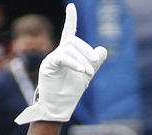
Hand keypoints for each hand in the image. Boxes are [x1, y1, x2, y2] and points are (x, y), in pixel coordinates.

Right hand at [15, 4, 107, 124]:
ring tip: (89, 73)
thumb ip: (94, 62)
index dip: (70, 19)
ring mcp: (51, 59)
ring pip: (69, 49)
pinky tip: (82, 71)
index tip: (71, 6)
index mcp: (66, 54)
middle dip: (86, 50)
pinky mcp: (48, 66)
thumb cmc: (70, 93)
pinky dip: (74, 63)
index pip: (68, 32)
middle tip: (94, 63)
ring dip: (82, 61)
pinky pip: (62, 58)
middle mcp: (58, 53)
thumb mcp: (86, 75)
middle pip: (73, 41)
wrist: (60, 108)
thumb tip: (103, 49)